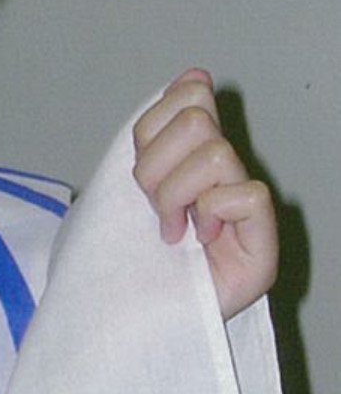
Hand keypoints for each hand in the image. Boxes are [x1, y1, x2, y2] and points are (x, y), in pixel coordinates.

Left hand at [132, 69, 277, 320]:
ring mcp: (246, 205)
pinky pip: (242, 194)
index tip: (141, 177)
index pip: (186, 97)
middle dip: (155, 167)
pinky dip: (209, 217)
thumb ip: (156, 133)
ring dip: (175, 195)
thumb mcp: (131, 185)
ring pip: (213, 152)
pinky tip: (198, 242)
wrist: (132, 318)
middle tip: (154, 208)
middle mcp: (226, 171)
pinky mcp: (262, 239)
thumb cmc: (132, 258)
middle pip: (194, 119)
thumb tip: (196, 75)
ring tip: (172, 228)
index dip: (152, 131)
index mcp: (196, 153)